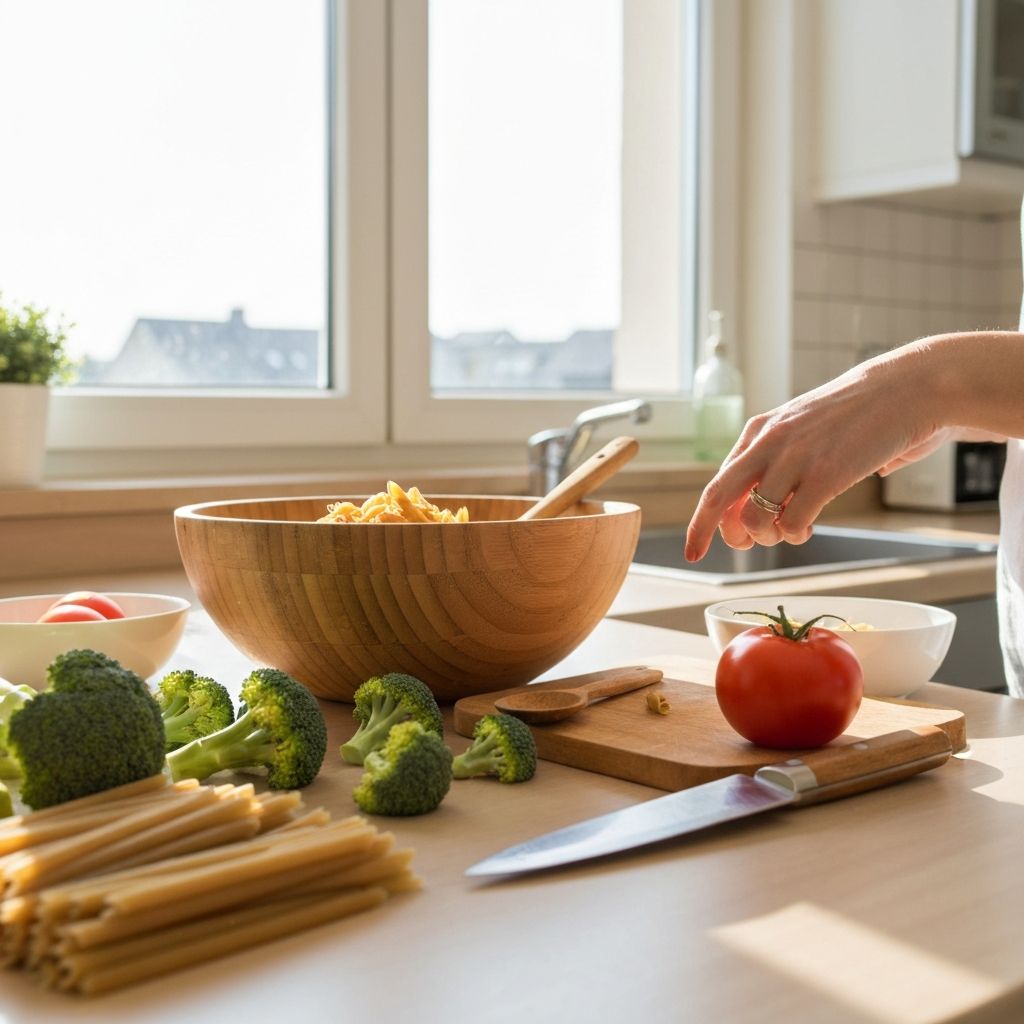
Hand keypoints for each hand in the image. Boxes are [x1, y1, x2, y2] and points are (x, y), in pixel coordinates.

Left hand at [684, 354, 940, 560]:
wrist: (909, 388)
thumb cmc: (860, 413)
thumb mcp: (803, 427)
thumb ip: (777, 459)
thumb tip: (758, 505)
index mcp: (759, 431)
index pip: (716, 484)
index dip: (702, 522)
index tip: (695, 548)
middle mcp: (769, 443)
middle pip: (718, 499)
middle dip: (709, 533)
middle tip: (724, 552)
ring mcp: (796, 458)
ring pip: (754, 518)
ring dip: (767, 537)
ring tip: (789, 531)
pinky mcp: (827, 474)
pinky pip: (792, 523)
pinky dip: (795, 535)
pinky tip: (809, 528)